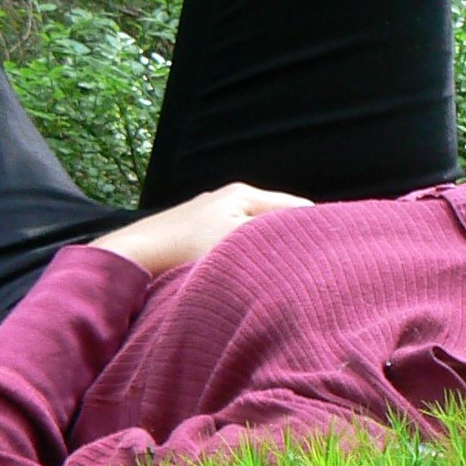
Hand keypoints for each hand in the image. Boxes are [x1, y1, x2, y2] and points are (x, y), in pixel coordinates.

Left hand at [87, 182, 312, 277]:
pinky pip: (234, 240)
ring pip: (254, 230)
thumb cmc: (187, 249)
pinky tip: (247, 271)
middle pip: (276, 218)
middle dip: (292, 238)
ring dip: (267, 247)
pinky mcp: (196, 231)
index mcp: (245, 194)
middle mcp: (229, 197)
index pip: (296, 208)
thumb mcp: (238, 245)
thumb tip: (309, 242)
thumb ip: (274, 240)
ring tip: (283, 270)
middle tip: (311, 264)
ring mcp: (210, 213)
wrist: (134, 256)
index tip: (331, 252)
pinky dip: (245, 253)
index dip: (315, 229)